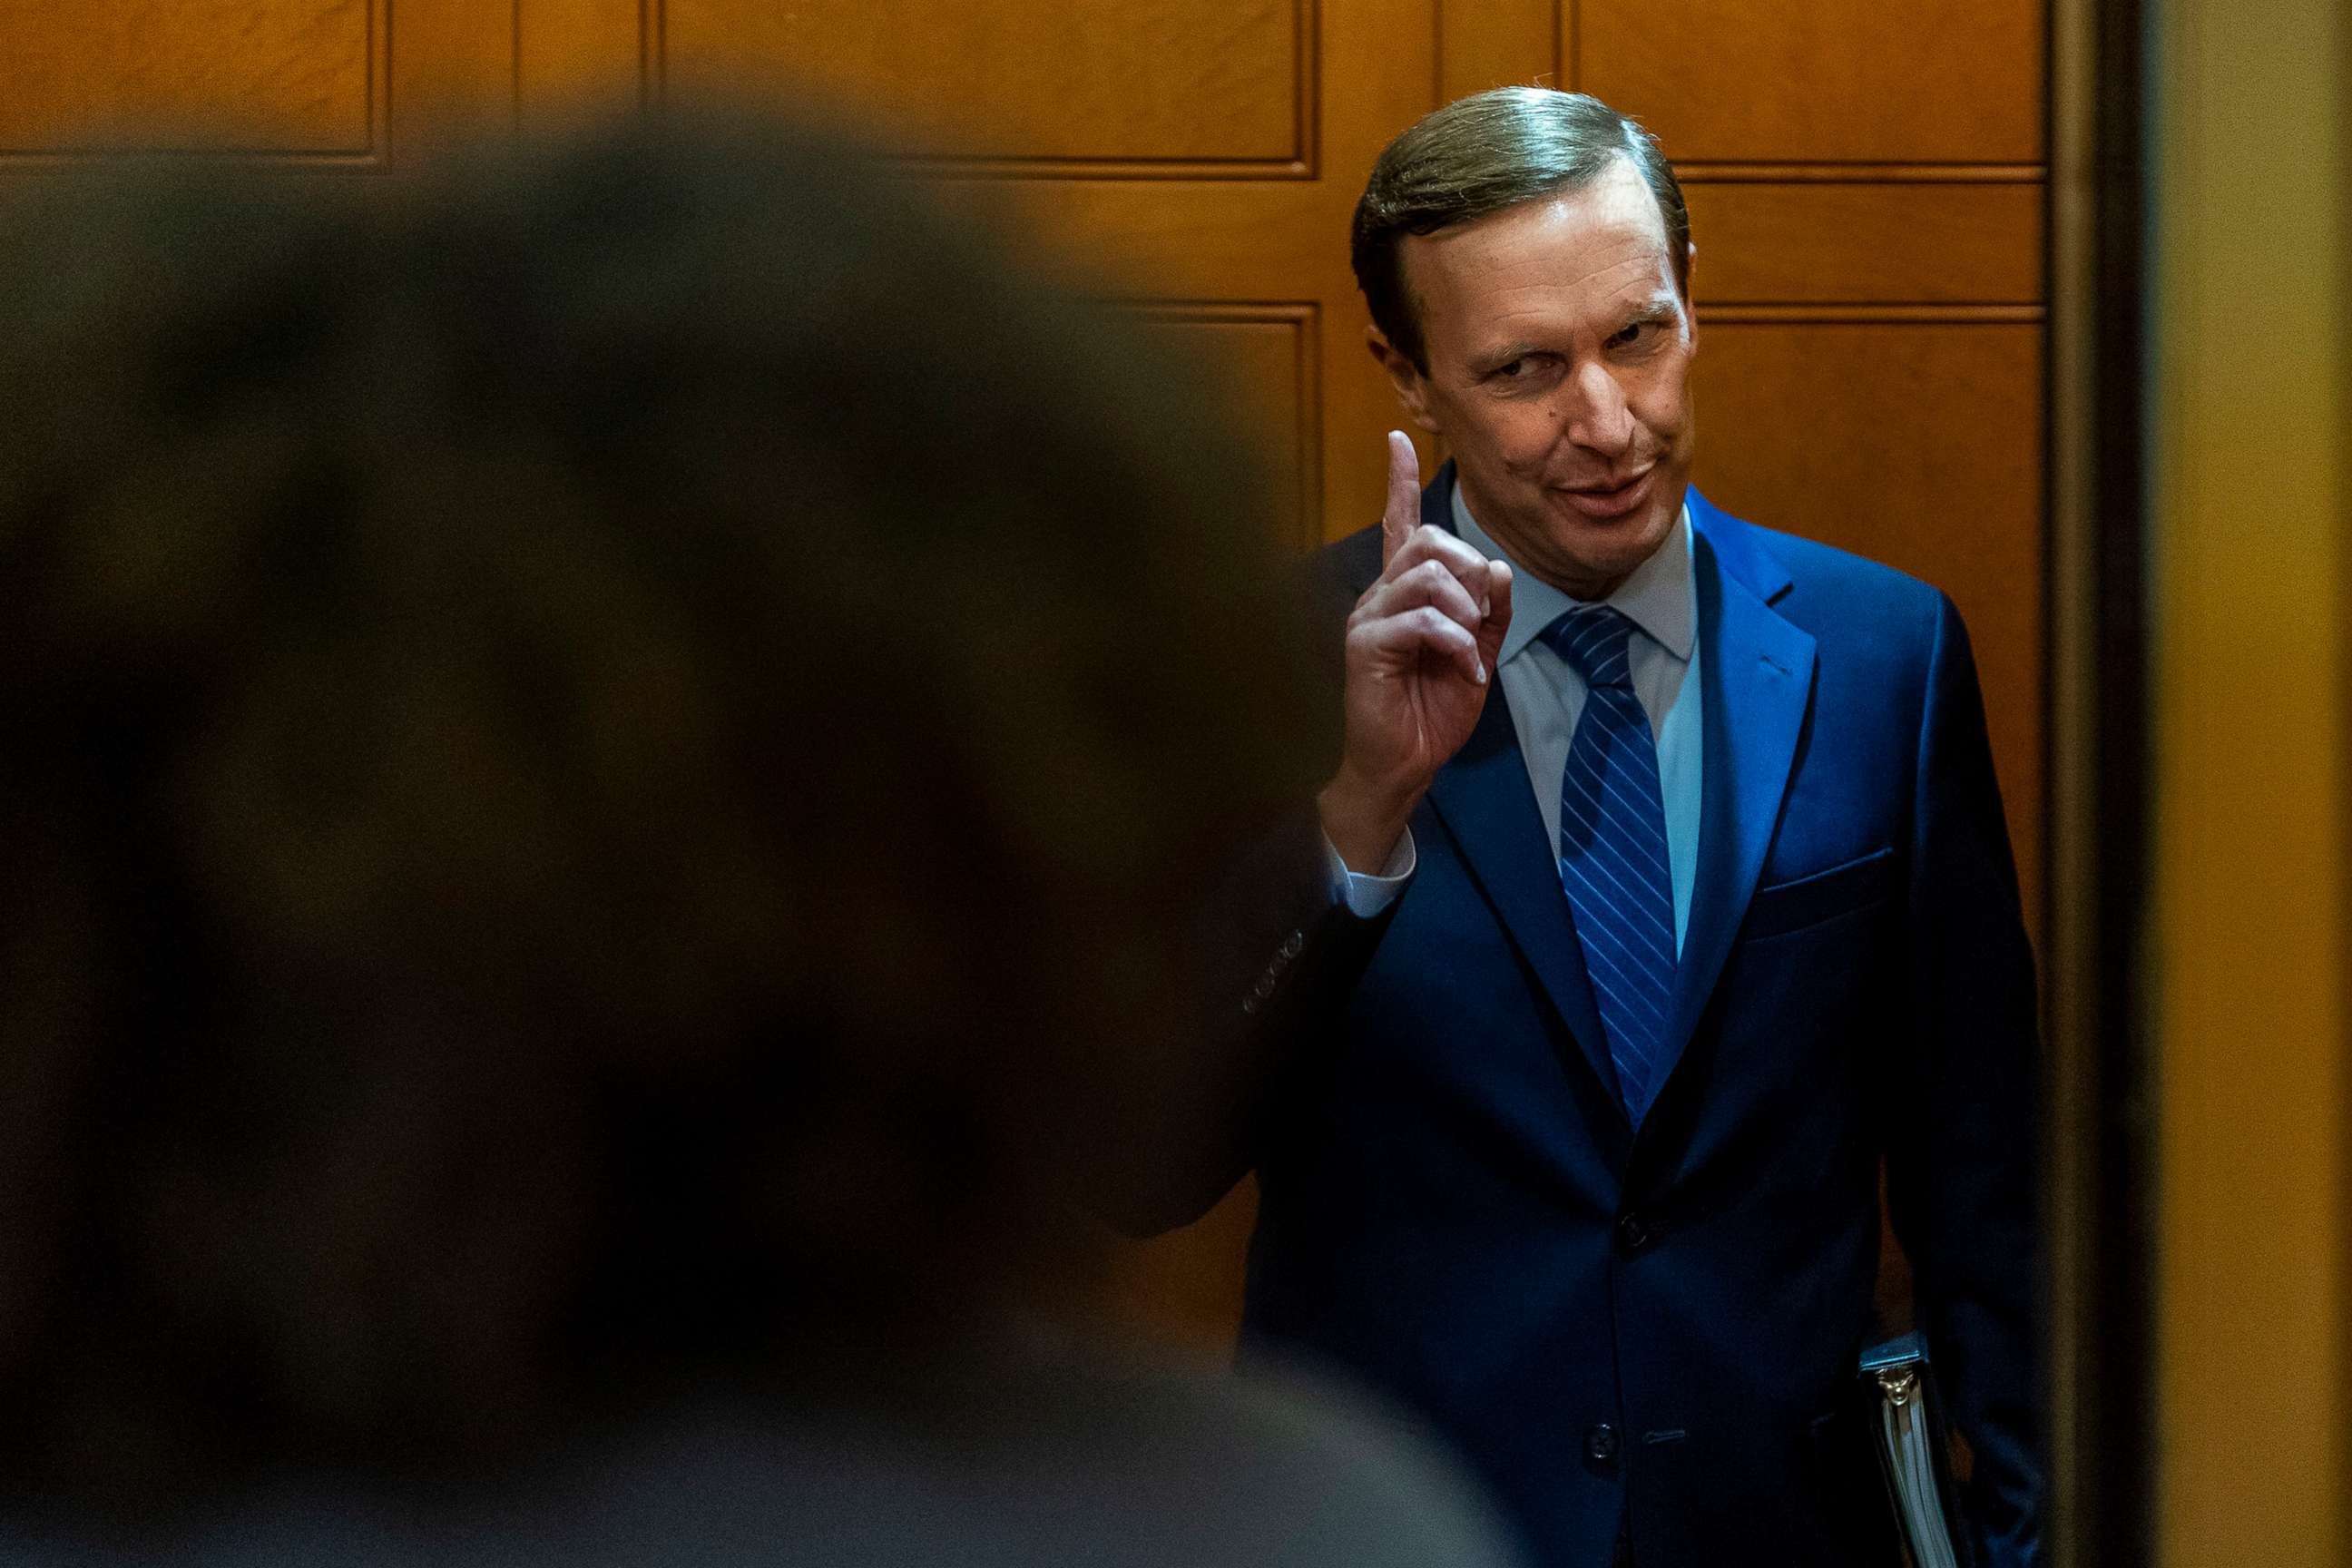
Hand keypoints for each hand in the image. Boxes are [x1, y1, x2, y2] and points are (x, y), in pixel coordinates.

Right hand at [1318, 432, 1511, 871]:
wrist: (1403, 765)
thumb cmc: (1432, 711)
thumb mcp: (1479, 655)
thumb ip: (1492, 613)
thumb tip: (1499, 568)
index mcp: (1405, 593)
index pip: (1401, 525)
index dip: (1399, 482)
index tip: (1397, 440)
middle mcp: (1381, 595)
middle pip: (1429, 542)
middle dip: (1470, 572)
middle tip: (1482, 621)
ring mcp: (1369, 618)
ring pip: (1426, 575)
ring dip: (1465, 610)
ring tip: (1470, 650)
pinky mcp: (1366, 646)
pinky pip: (1420, 618)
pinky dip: (1455, 642)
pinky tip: (1464, 670)